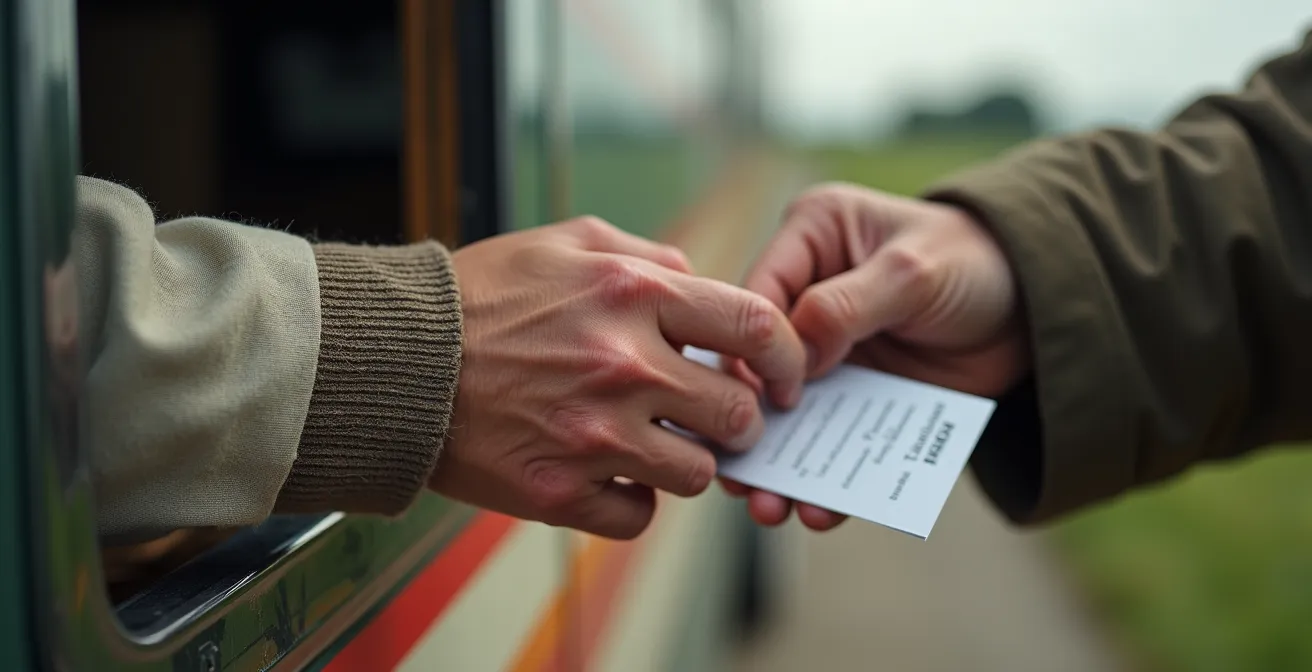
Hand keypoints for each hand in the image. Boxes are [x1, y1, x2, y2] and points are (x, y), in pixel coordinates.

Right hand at [434, 217, 806, 538]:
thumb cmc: (481, 296)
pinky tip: (608, 476)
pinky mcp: (559, 491)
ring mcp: (592, 435)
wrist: (396, 362)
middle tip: (718, 418)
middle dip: (740, 420)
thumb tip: (697, 279)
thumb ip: (646, 255)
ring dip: (687, 463)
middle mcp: (622, 365)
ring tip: (654, 446)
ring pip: (697, 473)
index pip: (754, 326)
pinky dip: (632, 501)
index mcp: (632, 294)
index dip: (786, 356)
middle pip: (737, 413)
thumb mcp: (566, 243)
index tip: (785, 375)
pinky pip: (638, 516)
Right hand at [721, 183, 1028, 530]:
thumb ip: (845, 307)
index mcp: (809, 238)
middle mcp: (805, 293)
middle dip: (750, 422)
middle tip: (738, 475)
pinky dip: (825, 481)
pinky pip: (832, 442)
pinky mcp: (854, 395)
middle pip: (758, 364)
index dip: (750, 351)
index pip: (756, 297)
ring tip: (768, 508)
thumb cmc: (973, 262)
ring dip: (777, 466)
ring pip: (787, 413)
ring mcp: (827, 350)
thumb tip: (789, 359)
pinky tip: (819, 512)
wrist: (1037, 308)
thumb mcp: (912, 273)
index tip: (762, 400)